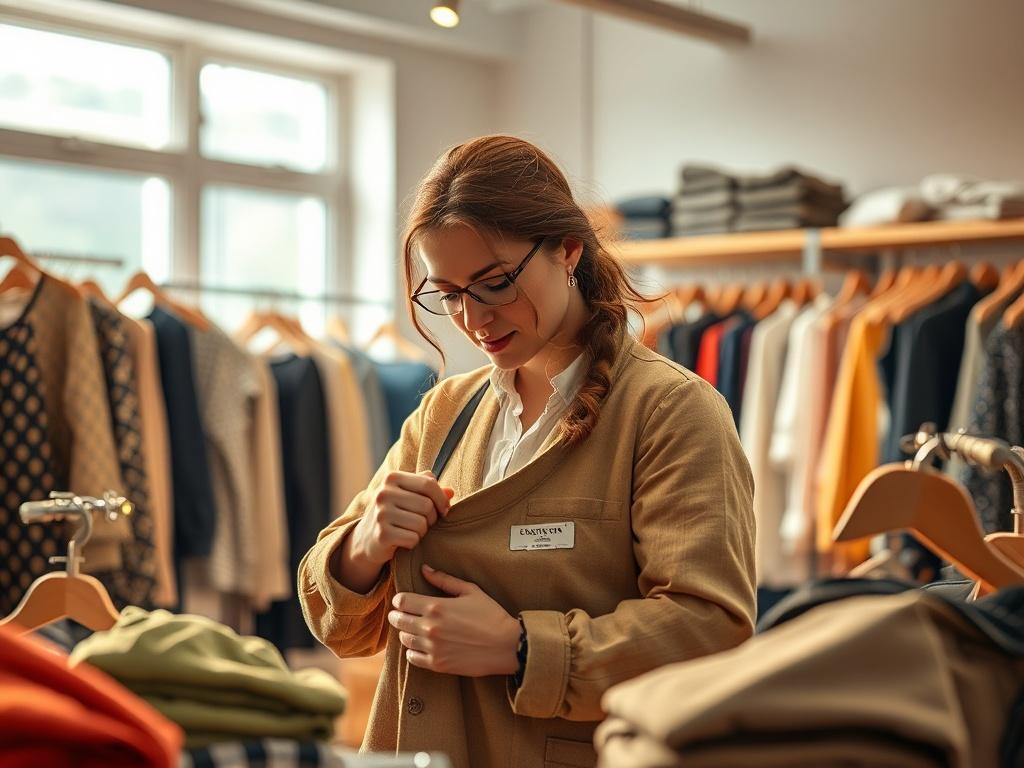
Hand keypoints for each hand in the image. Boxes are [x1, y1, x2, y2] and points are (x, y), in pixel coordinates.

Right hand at [349, 470, 453, 567]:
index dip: (441, 498)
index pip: (428, 483)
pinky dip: (413, 543)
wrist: (368, 538)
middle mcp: (384, 493)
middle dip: (432, 518)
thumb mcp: (410, 496)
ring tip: (412, 531)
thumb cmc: (396, 513)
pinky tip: (404, 541)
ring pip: (421, 524)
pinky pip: (413, 539)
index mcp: (392, 478)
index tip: (444, 510)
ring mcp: (380, 514)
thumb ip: (430, 491)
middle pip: (427, 505)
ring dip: (422, 532)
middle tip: (424, 523)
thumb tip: (451, 492)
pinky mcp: (382, 534)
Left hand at [389, 564, 521, 676]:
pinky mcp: (438, 664)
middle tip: (402, 614)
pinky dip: (412, 651)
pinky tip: (421, 646)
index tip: (403, 600)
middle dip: (397, 615)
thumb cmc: (491, 615)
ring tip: (413, 629)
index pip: (402, 601)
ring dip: (405, 632)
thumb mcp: (470, 590)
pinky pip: (412, 658)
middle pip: (398, 620)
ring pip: (404, 639)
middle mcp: (430, 628)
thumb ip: (444, 580)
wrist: (506, 645)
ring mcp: (433, 648)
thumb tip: (424, 569)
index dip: (399, 599)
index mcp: (436, 607)